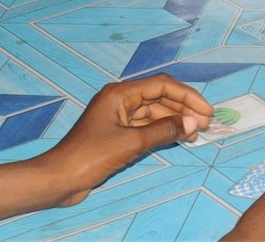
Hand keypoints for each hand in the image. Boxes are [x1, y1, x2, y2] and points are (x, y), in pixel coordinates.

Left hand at [37, 73, 212, 205]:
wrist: (58, 180)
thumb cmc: (90, 157)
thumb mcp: (131, 143)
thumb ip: (164, 131)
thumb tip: (192, 123)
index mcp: (120, 94)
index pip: (162, 85)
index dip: (188, 96)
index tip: (206, 111)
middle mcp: (120, 100)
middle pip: (160, 97)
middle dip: (184, 109)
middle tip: (205, 124)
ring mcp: (118, 117)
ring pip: (154, 113)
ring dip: (175, 121)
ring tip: (195, 134)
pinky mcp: (117, 133)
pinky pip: (146, 126)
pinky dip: (162, 131)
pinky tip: (177, 138)